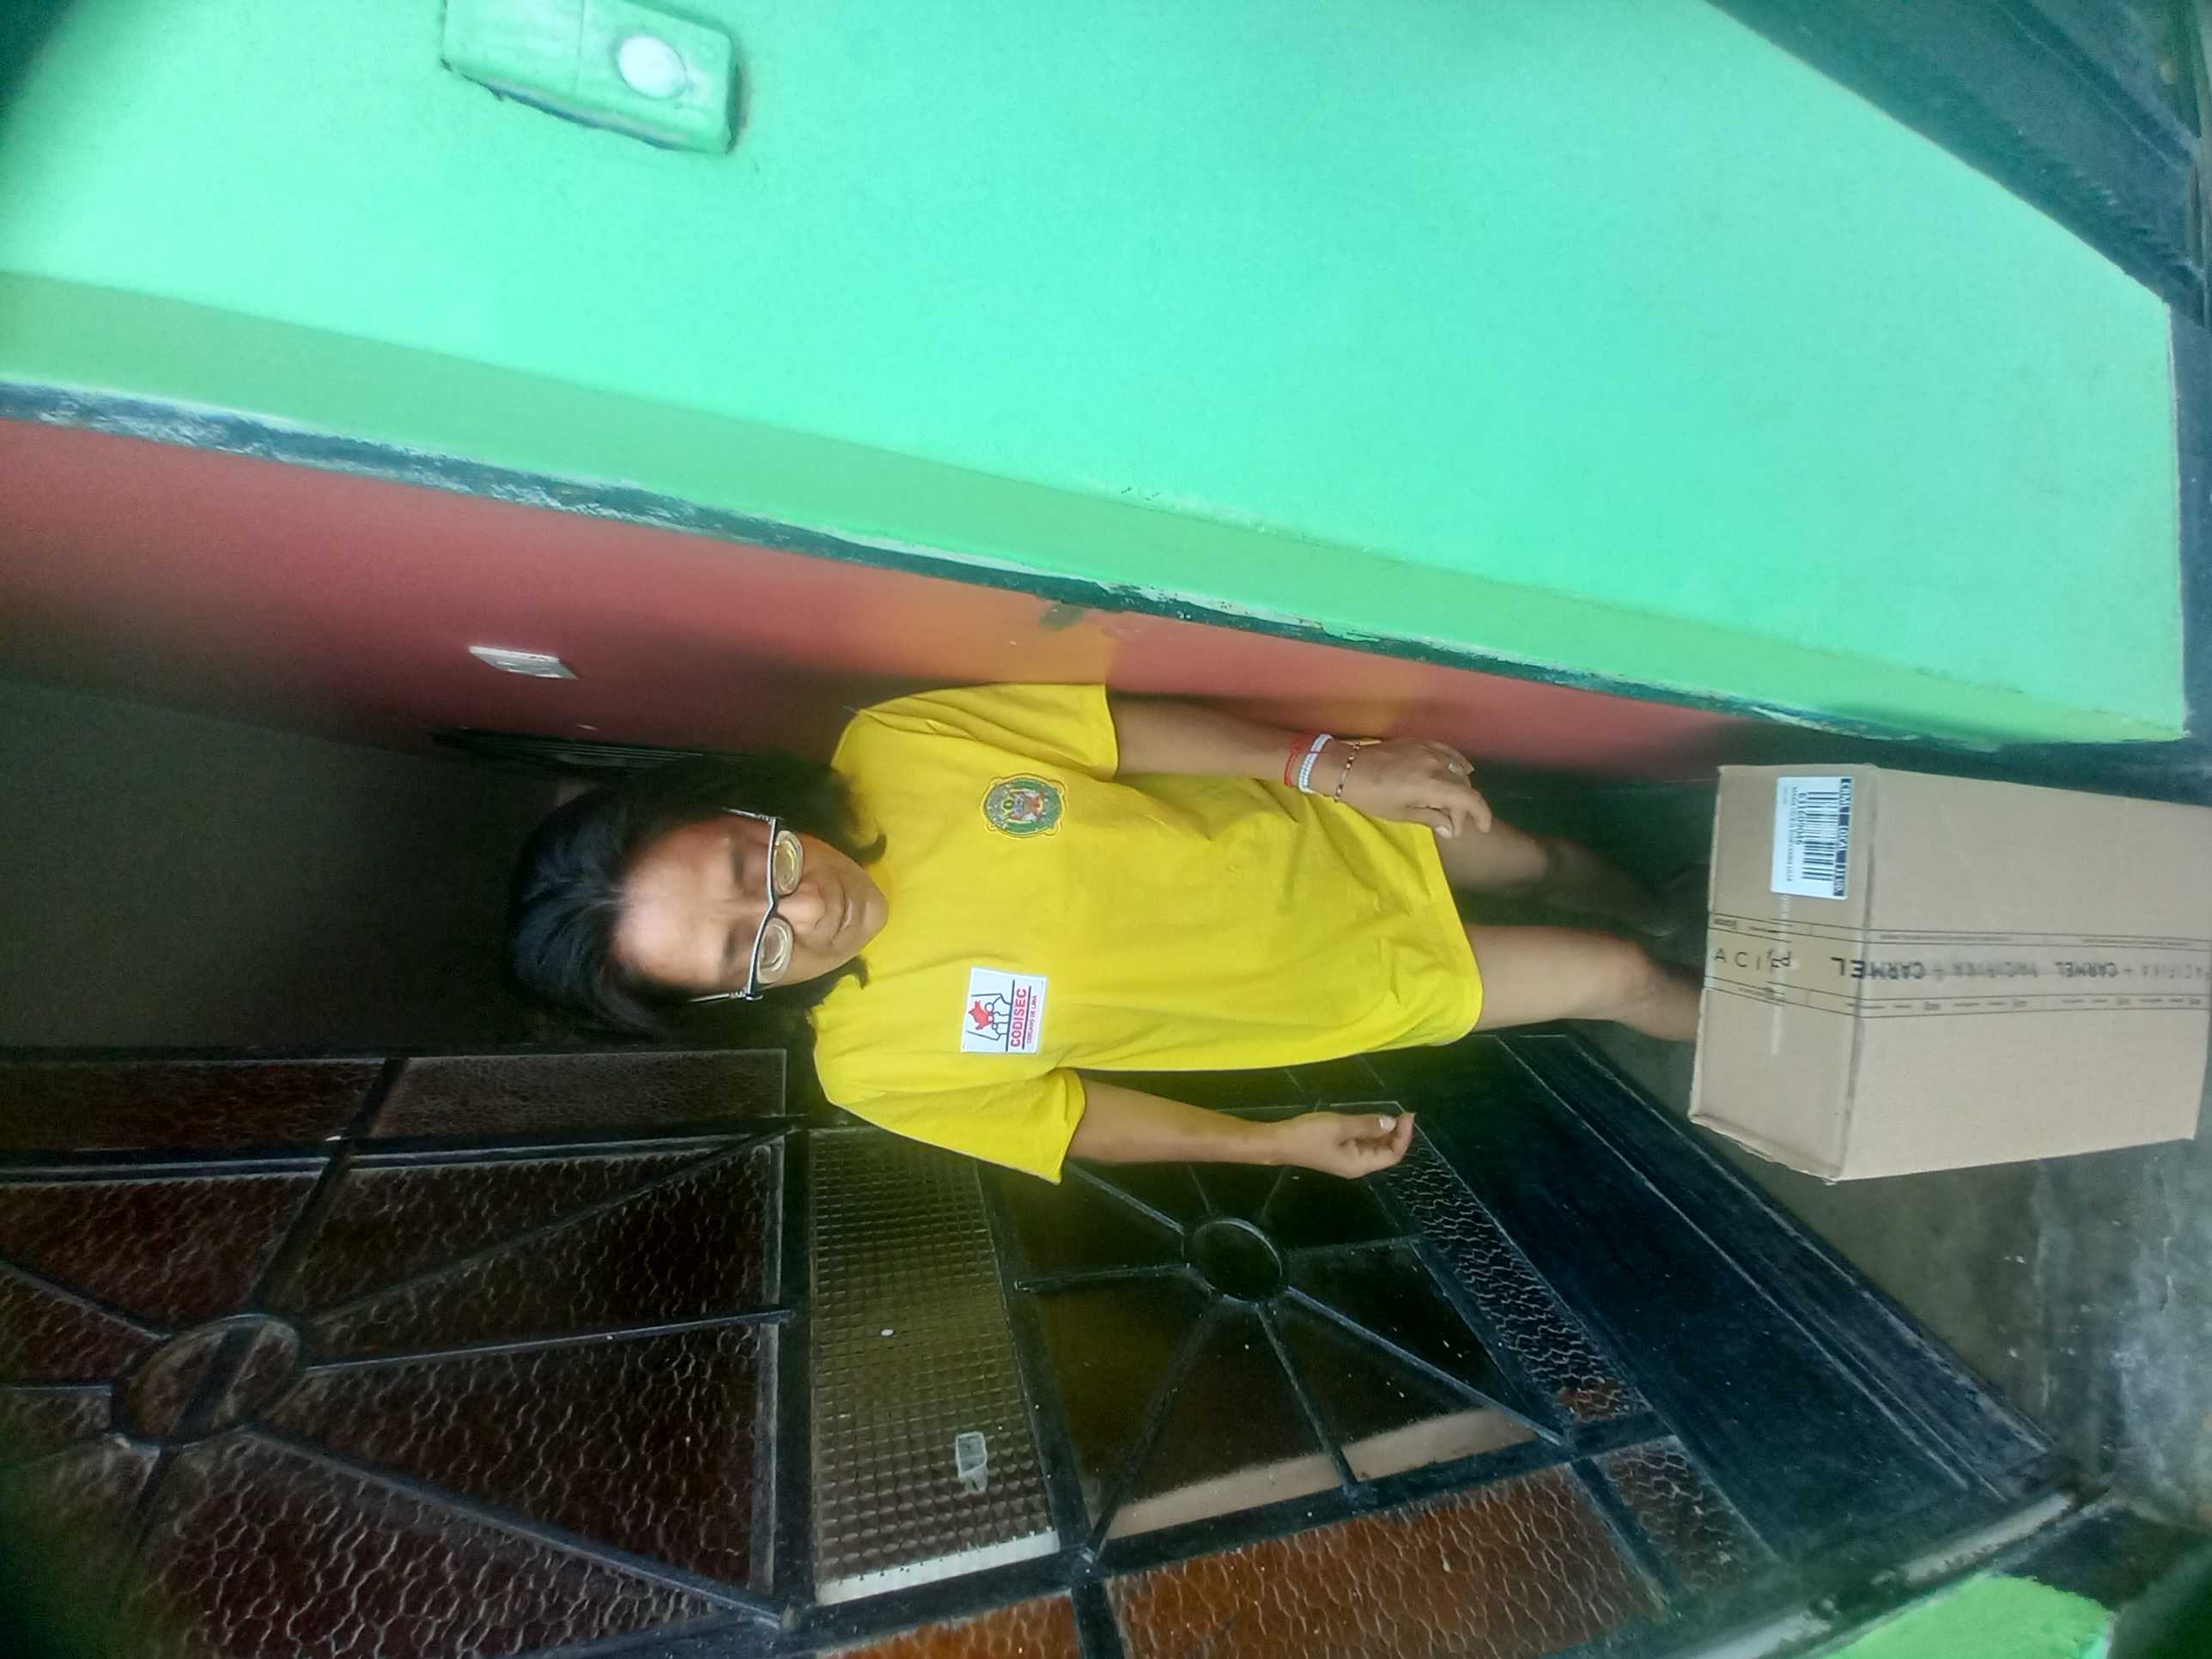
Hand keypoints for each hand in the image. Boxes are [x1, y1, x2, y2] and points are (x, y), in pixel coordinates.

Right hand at [1268, 1109, 1415, 1177]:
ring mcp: (1347, 1158)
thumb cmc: (1309, 1135)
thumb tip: (1391, 1122)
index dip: (1403, 1136)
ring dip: (1385, 1132)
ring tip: (1392, 1114)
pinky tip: (1372, 1119)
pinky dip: (1371, 1132)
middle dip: (1397, 1134)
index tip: (1406, 1114)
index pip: (1392, 1155)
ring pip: (1375, 1148)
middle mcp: (1357, 1165)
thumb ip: (1367, 1124)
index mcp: (1360, 1164)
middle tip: (1403, 1112)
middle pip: (1386, 1153)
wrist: (1278, 1142)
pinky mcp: (1339, 1151)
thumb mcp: (1340, 1126)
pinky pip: (1363, 1143)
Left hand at [1331, 739, 1491, 838]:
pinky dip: (1458, 763)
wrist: (1346, 767)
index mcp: (1432, 785)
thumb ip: (1431, 818)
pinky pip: (1448, 752)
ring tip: (1451, 804)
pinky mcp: (1420, 742)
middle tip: (1450, 825)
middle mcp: (1436, 765)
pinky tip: (1464, 770)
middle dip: (1462, 809)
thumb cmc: (1370, 796)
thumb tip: (1451, 829)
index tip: (1482, 828)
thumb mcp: (1400, 813)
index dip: (1481, 815)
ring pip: (1457, 770)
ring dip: (1459, 788)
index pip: (1469, 799)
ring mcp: (1429, 750)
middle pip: (1463, 787)